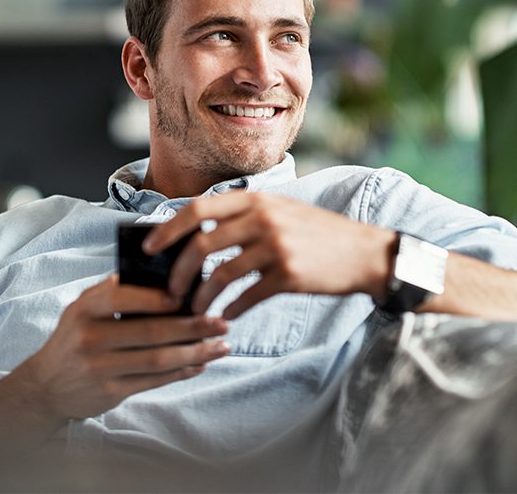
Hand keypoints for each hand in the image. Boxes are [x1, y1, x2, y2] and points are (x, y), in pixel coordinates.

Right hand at [15, 275, 228, 420]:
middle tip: (221, 322)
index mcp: (85, 309)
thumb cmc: (75, 337)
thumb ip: (114, 290)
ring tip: (221, 346)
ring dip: (195, 352)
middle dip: (192, 327)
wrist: (46, 385)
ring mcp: (100, 368)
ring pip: (158, 359)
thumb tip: (161, 274)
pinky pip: (154, 381)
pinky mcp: (110, 392)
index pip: (122, 297)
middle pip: (151, 331)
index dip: (157, 298)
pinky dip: (182, 372)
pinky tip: (201, 363)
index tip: (188, 295)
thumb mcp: (83, 308)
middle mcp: (90, 338)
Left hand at [143, 192, 397, 318]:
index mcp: (257, 199)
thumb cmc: (319, 234)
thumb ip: (246, 216)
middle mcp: (263, 219)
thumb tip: (199, 234)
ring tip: (195, 311)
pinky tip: (225, 316)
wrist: (366, 253)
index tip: (150, 249)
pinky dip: (230, 309)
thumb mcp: (283, 210)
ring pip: (220, 274)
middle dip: (178, 272)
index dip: (168, 229)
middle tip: (170, 292)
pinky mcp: (288, 275)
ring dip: (201, 297)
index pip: (198, 209)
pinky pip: (246, 296)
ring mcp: (276, 247)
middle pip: (201, 244)